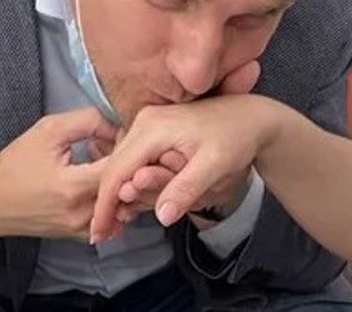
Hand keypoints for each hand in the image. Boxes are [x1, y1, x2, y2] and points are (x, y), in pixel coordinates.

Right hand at [0, 108, 117, 240]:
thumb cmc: (13, 166)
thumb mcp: (48, 131)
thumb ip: (87, 121)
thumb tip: (116, 125)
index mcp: (73, 187)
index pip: (121, 167)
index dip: (125, 146)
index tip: (116, 134)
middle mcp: (81, 213)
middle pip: (124, 186)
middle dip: (123, 162)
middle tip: (109, 145)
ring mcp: (81, 227)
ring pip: (120, 202)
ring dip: (117, 180)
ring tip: (100, 162)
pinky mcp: (79, 234)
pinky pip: (109, 216)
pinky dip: (109, 197)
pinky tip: (94, 181)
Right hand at [91, 94, 282, 241]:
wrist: (251, 117)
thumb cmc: (236, 137)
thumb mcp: (215, 164)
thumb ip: (186, 188)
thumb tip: (162, 215)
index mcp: (153, 128)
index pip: (117, 171)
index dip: (106, 205)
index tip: (99, 233)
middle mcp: (144, 122)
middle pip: (113, 168)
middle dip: (107, 202)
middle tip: (104, 235)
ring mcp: (147, 124)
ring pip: (121, 164)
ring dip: (117, 194)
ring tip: (115, 223)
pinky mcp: (153, 130)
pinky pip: (133, 159)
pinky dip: (129, 182)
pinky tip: (131, 201)